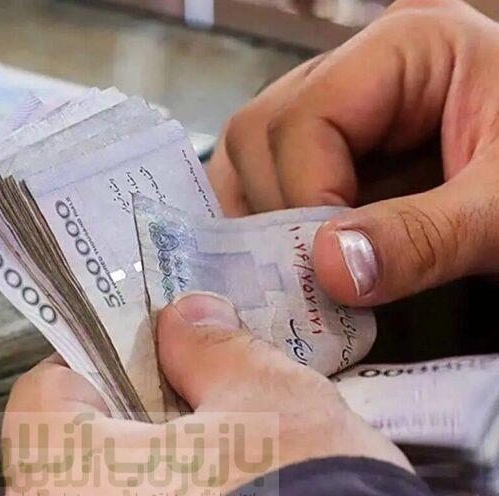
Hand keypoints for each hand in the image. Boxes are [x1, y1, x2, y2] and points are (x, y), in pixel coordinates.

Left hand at [2, 294, 409, 495]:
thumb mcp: (268, 402)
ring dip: (157, 466)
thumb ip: (212, 349)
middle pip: (75, 446)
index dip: (104, 360)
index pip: (48, 389)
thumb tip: (186, 318)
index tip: (149, 353)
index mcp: (62, 476)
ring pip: (106, 493)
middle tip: (197, 398)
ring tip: (221, 454)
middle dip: (137, 414)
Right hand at [208, 0, 498, 306]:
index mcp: (408, 45)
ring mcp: (338, 108)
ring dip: (265, 222)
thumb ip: (425, 237)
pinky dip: (272, 225)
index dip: (306, 193)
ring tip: (310, 268)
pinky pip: (266, 180)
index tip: (328, 263)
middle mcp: (358, 67)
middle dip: (279, 211)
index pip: (307, 115)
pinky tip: (304, 256)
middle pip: (261, 132)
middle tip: (318, 271)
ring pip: (249, 157)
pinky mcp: (331, 149)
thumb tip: (329, 270)